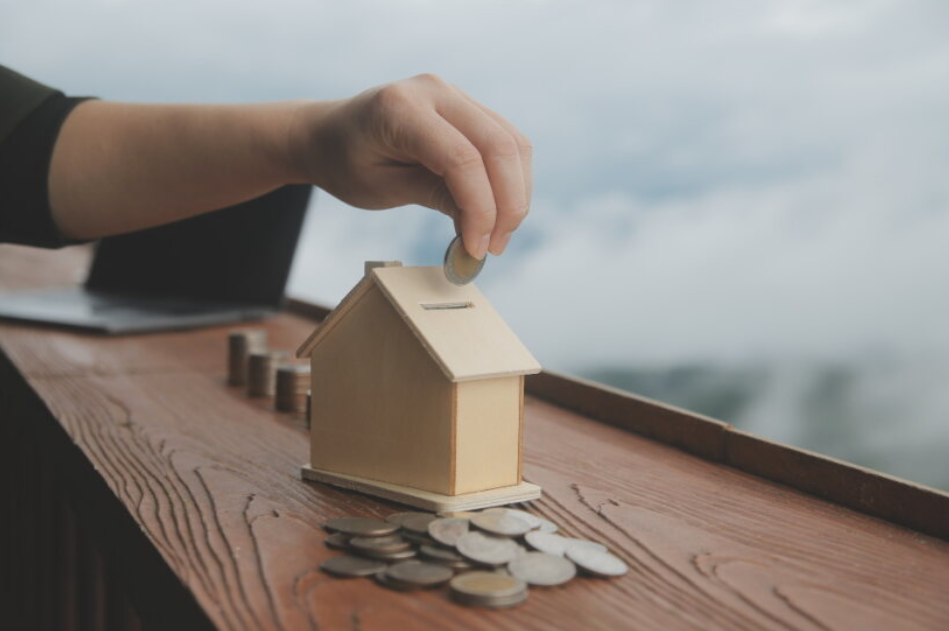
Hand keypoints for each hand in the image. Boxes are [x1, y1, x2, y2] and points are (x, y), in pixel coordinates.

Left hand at [289, 74, 532, 258]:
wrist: (328, 133)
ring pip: (513, 143)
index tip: (477, 249)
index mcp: (401, 108)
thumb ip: (435, 197)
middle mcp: (434, 91)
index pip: (462, 159)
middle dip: (508, 204)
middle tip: (495, 247)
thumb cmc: (346, 162)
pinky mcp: (467, 106)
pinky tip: (496, 211)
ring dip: (515, 194)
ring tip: (498, 235)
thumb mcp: (382, 188)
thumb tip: (482, 229)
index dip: (480, 209)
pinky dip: (509, 179)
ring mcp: (454, 93)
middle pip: (499, 147)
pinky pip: (506, 141)